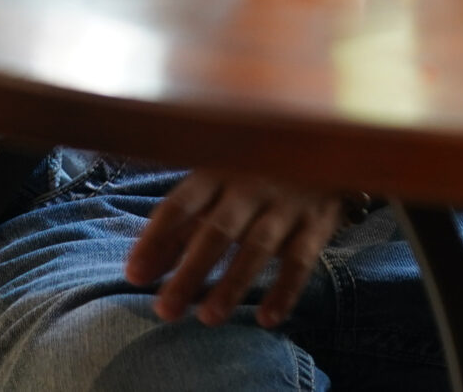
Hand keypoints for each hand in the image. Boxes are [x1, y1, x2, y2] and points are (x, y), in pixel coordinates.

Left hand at [125, 168, 352, 327]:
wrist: (328, 144)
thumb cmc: (254, 172)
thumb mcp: (216, 186)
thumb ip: (180, 226)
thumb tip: (140, 269)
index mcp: (217, 172)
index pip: (180, 205)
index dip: (155, 240)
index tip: (134, 276)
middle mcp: (249, 185)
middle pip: (216, 231)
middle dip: (189, 272)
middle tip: (165, 311)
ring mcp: (285, 204)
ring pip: (256, 247)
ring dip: (232, 284)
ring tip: (208, 318)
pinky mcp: (317, 222)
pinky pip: (301, 260)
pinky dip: (285, 290)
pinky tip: (267, 319)